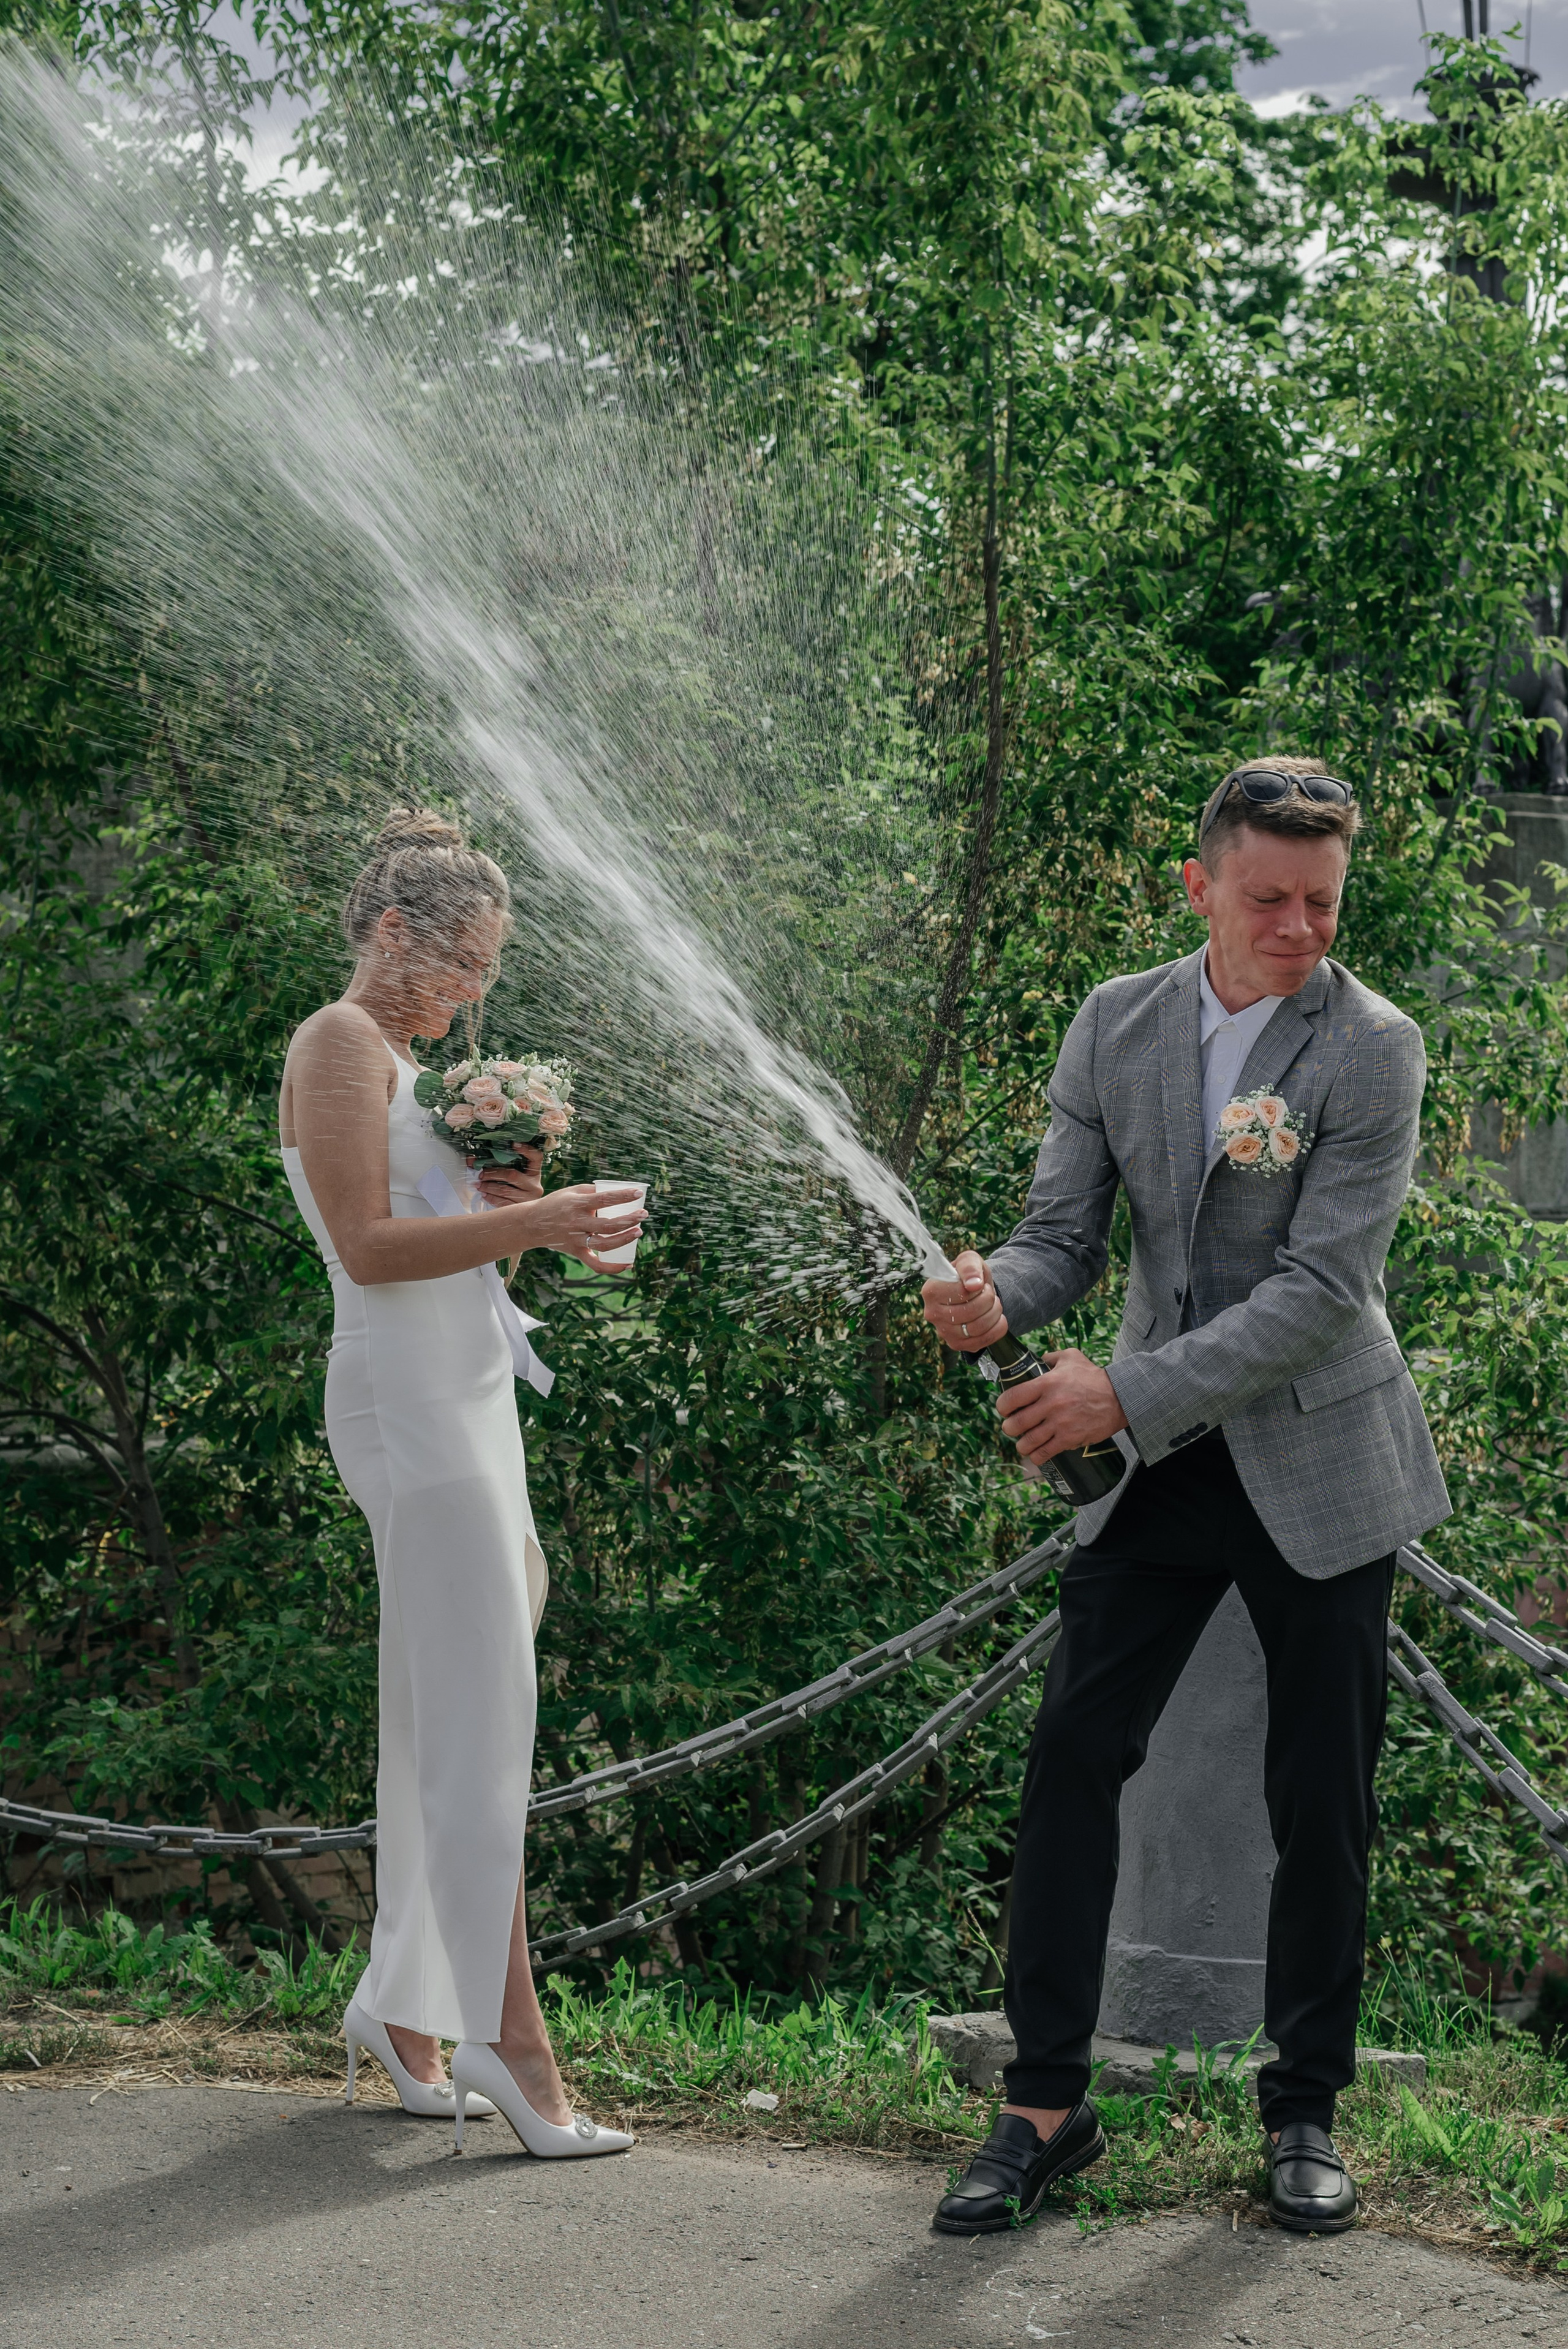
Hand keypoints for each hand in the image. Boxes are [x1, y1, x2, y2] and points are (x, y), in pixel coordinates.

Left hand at [474, 1147, 543, 1207]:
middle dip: (493, 1174)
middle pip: (512, 1175)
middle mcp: (534, 1185)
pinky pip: (503, 1203)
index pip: (536, 1157)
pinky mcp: (520, 1209)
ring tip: (479, 1185)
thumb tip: (472, 1161)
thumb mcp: (513, 1175)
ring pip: (505, 1190)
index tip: (513, 1144)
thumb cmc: (515, 1189)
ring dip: (488, 1187)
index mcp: (535, 1173)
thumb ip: (499, 1166)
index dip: (527, 1150)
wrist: (524, 1213)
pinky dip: (491, 1198)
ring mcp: (529, 1199)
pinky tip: (484, 1194)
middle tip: (481, 1174)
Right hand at [508, 1181, 647, 1272]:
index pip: (604, 1199)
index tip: (638, 1192)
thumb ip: (593, 1191)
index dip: (623, 1196)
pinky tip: (628, 1264)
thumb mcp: (571, 1192)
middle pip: (607, 1224)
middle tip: (643, 1215)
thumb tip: (618, 1191)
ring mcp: (576, 1239)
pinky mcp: (576, 1252)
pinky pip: (595, 1264)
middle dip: (629, 1220)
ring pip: (604, 1244)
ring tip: (638, 1232)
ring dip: (623, 1239)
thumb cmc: (556, 1204)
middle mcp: (577, 1223)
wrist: (532, 1224)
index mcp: (577, 1204)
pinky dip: (612, 1267)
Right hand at [921, 1249, 1007, 1352]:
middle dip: (988, 1299)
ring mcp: (943, 1332)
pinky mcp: (956, 1344)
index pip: (962, 1293)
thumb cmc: (969, 1277)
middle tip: (988, 1293)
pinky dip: (997, 1327)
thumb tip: (974, 1284)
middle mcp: (932, 1314)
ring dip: (994, 1312)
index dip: (977, 1287)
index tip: (978, 1284)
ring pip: (979, 1327)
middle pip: (971, 1311)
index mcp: (931, 1291)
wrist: (974, 1294)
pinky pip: (984, 1340)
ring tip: (992, 1305)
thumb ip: (970, 1266)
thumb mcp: (970, 1260)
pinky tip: (995, 1318)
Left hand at [998, 1348, 1127, 1465]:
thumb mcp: (1072, 1357)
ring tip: (1023, 1443)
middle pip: (1016, 1423)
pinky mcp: (1070, 1439)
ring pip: (1027, 1441)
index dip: (1002, 1406)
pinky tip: (1035, 1454)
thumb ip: (1051, 1357)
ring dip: (1021, 1445)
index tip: (1004, 1409)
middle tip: (1011, 1427)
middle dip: (1009, 1428)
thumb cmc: (1094, 1377)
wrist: (1119, 1398)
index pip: (1012, 1397)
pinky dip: (1036, 1456)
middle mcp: (1051, 1404)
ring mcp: (1060, 1423)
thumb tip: (1037, 1359)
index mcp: (1047, 1383)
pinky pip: (1044, 1453)